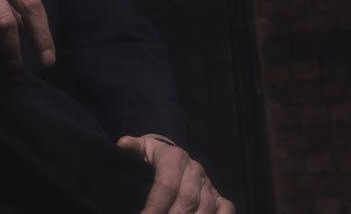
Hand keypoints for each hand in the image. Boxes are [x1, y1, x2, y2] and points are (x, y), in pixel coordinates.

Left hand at [115, 134, 233, 213]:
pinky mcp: (219, 196)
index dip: (155, 205)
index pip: (166, 184)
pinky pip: (227, 209)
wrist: (172, 157)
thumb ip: (133, 148)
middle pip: (187, 199)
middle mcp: (195, 169)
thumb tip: (123, 144)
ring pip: (206, 207)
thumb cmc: (152, 157)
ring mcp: (209, 184)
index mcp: (175, 156)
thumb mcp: (141, 149)